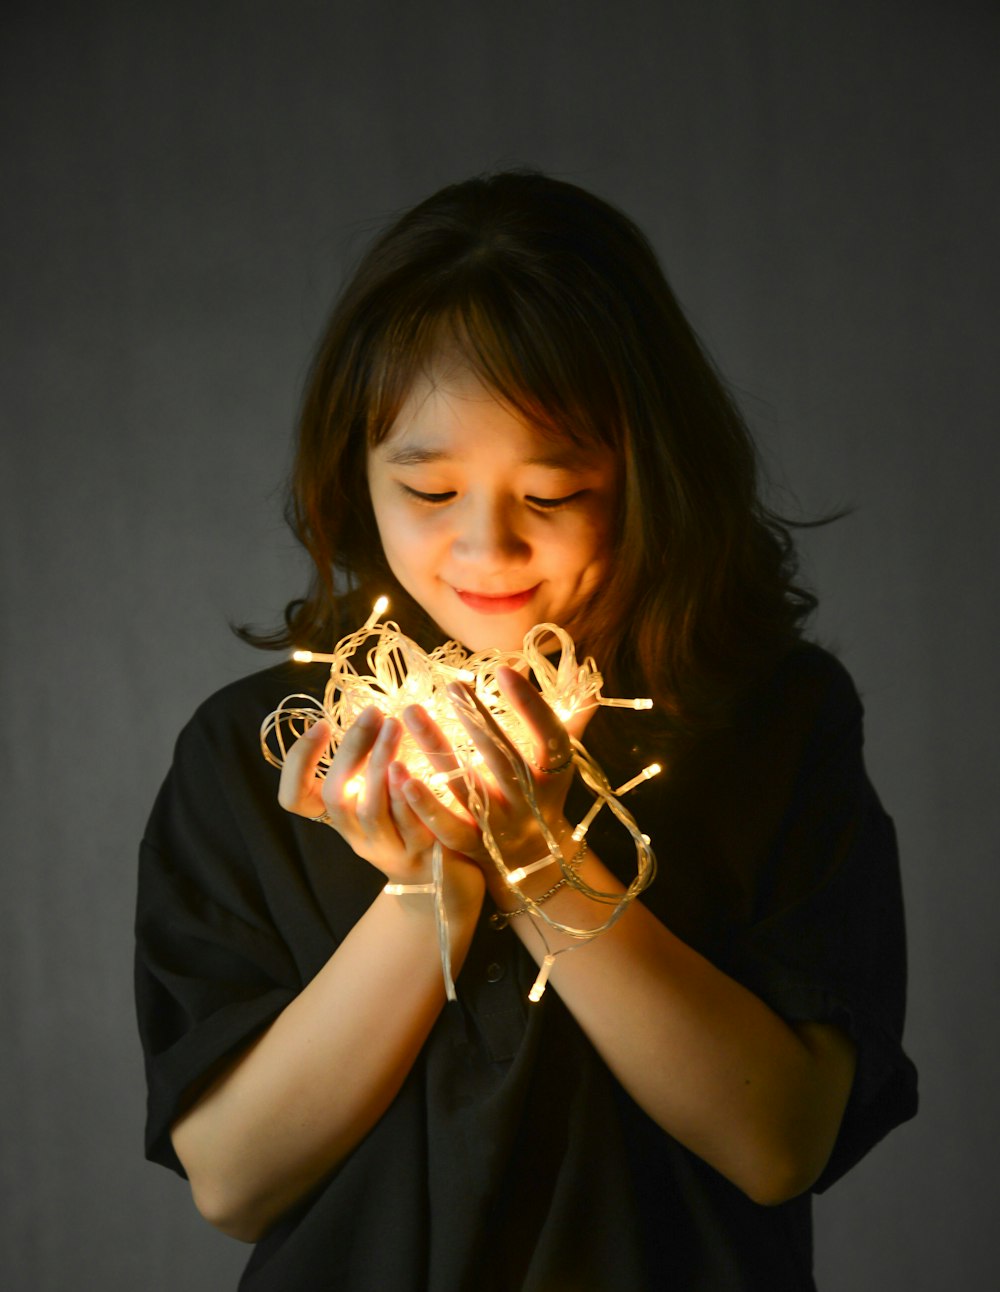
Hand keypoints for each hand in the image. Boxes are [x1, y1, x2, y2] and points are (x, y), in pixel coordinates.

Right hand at [277, 706, 472, 886]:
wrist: (451, 886)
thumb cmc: (414, 828)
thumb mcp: (384, 798)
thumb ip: (370, 767)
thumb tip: (366, 715)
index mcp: (343, 820)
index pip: (295, 798)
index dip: (299, 762)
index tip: (322, 724)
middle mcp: (359, 838)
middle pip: (336, 796)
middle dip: (351, 749)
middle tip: (372, 712)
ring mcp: (390, 850)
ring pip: (371, 810)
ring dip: (379, 764)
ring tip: (393, 726)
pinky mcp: (425, 855)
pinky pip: (411, 825)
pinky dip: (408, 796)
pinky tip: (413, 770)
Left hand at [400, 666, 582, 877]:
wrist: (534, 862)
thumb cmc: (542, 795)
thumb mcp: (559, 761)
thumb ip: (569, 719)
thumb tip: (583, 678)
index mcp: (555, 775)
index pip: (550, 736)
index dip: (530, 705)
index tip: (504, 670)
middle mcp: (531, 803)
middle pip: (504, 760)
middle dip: (477, 721)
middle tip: (450, 685)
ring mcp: (501, 828)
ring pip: (468, 789)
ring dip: (438, 750)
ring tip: (412, 713)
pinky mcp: (473, 847)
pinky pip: (447, 828)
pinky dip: (424, 804)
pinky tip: (399, 775)